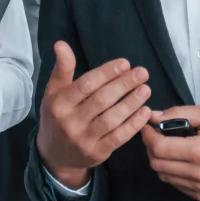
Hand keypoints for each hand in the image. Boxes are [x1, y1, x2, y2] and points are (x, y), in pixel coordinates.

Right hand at [36, 41, 152, 188]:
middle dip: (124, 85)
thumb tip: (61, 44)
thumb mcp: (54, 92)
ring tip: (146, 89)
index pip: (86, 85)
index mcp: (59, 103)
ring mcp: (83, 140)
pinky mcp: (97, 153)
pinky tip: (145, 111)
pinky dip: (133, 124)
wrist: (55, 156)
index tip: (125, 63)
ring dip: (131, 103)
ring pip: (112, 119)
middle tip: (142, 73)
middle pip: (101, 100)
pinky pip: (118, 137)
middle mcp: (70, 122)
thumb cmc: (57, 117)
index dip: (106, 73)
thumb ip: (62, 69)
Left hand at [142, 105, 199, 200]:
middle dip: (151, 147)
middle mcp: (198, 173)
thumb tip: (153, 116)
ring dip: (160, 160)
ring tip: (169, 146)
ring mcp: (199, 187)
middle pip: (156, 163)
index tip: (147, 127)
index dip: (147, 136)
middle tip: (156, 135)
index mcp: (199, 151)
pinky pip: (175, 184)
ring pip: (163, 175)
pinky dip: (171, 171)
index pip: (158, 147)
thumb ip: (178, 113)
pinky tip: (181, 159)